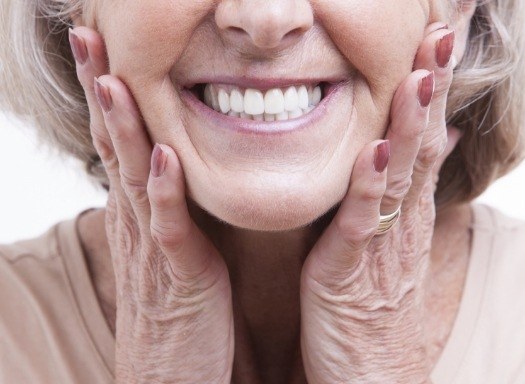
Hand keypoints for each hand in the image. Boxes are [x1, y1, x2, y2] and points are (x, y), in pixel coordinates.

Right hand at [69, 27, 233, 382]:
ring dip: (122, 128)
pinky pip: (169, 229)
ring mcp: (153, 249)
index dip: (108, 95)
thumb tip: (168, 168)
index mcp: (139, 214)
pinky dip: (163, 192)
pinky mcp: (178, 277)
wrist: (170, 376)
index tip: (103, 49)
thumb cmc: (176, 310)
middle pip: (113, 146)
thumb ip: (166, 209)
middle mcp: (137, 223)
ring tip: (113, 79)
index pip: (117, 143)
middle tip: (89, 38)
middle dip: (101, 91)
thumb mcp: (167, 248)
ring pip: (133, 178)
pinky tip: (162, 156)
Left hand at [300, 24, 457, 383]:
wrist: (370, 378)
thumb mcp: (391, 247)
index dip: (428, 93)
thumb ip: (403, 197)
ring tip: (420, 76)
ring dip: (410, 126)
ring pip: (399, 178)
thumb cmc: (373, 310)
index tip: (433, 44)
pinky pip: (362, 225)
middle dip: (428, 91)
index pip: (421, 142)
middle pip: (419, 148)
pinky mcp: (351, 275)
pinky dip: (370, 187)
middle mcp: (400, 225)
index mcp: (404, 216)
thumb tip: (429, 147)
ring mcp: (380, 248)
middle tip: (439, 36)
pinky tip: (377, 151)